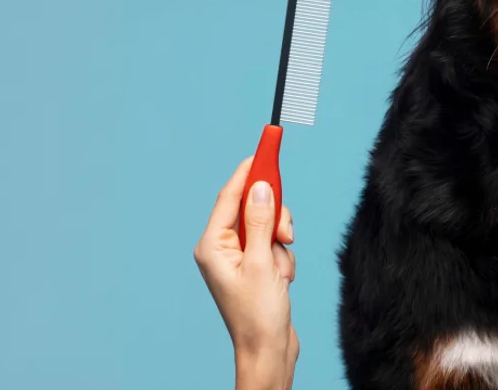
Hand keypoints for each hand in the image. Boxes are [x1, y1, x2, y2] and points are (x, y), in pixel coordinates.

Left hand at [193, 156, 298, 389]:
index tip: (264, 148)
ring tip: (280, 270)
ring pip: (267, 226)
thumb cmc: (258, 314)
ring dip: (280, 243)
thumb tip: (260, 187)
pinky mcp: (253, 266)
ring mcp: (238, 258)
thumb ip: (261, 221)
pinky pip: (273, 245)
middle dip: (274, 219)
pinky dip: (282, 257)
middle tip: (284, 235)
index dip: (249, 171)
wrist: (268, 350)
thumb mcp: (262, 262)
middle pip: (252, 209)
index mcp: (212, 245)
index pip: (230, 196)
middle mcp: (221, 248)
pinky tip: (281, 279)